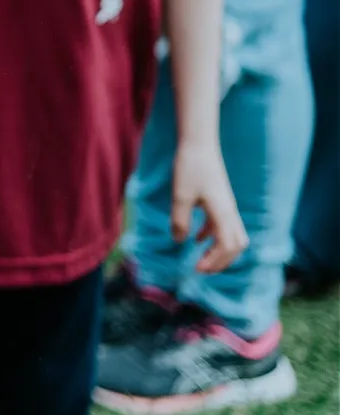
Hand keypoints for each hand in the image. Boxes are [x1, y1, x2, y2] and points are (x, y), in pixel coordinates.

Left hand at [172, 139, 248, 273]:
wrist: (199, 145)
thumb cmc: (189, 168)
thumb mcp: (180, 196)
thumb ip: (179, 220)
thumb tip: (178, 241)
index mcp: (223, 213)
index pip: (228, 246)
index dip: (215, 261)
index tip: (198, 268)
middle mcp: (230, 212)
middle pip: (236, 245)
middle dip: (222, 261)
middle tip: (203, 270)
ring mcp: (227, 206)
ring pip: (232, 236)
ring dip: (219, 250)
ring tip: (202, 260)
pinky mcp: (221, 200)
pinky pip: (222, 225)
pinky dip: (213, 236)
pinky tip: (197, 239)